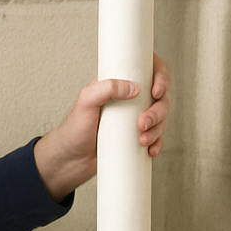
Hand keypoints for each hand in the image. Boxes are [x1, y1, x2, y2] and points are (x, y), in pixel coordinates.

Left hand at [33, 53, 171, 200]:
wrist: (69, 161)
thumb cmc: (73, 130)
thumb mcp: (85, 102)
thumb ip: (105, 88)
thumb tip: (134, 88)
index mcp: (119, 83)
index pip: (149, 69)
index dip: (161, 76)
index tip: (157, 91)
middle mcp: (130, 99)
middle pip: (160, 97)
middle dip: (158, 110)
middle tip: (143, 123)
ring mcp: (134, 119)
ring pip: (161, 118)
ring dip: (158, 128)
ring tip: (142, 140)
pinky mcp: (136, 138)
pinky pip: (156, 137)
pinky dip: (158, 143)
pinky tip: (151, 149)